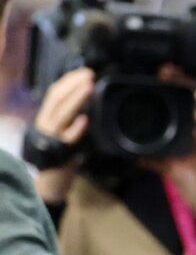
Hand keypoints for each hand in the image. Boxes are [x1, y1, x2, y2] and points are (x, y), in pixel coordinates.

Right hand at [31, 67, 93, 200]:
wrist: (51, 182)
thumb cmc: (60, 154)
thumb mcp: (62, 131)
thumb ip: (69, 116)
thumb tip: (85, 98)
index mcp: (46, 118)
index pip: (54, 93)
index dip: (68, 81)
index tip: (85, 72)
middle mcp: (45, 125)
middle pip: (56, 99)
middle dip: (73, 85)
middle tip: (90, 74)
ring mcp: (51, 138)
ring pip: (61, 115)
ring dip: (76, 99)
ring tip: (89, 87)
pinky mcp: (60, 153)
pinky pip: (67, 139)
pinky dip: (75, 129)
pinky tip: (84, 120)